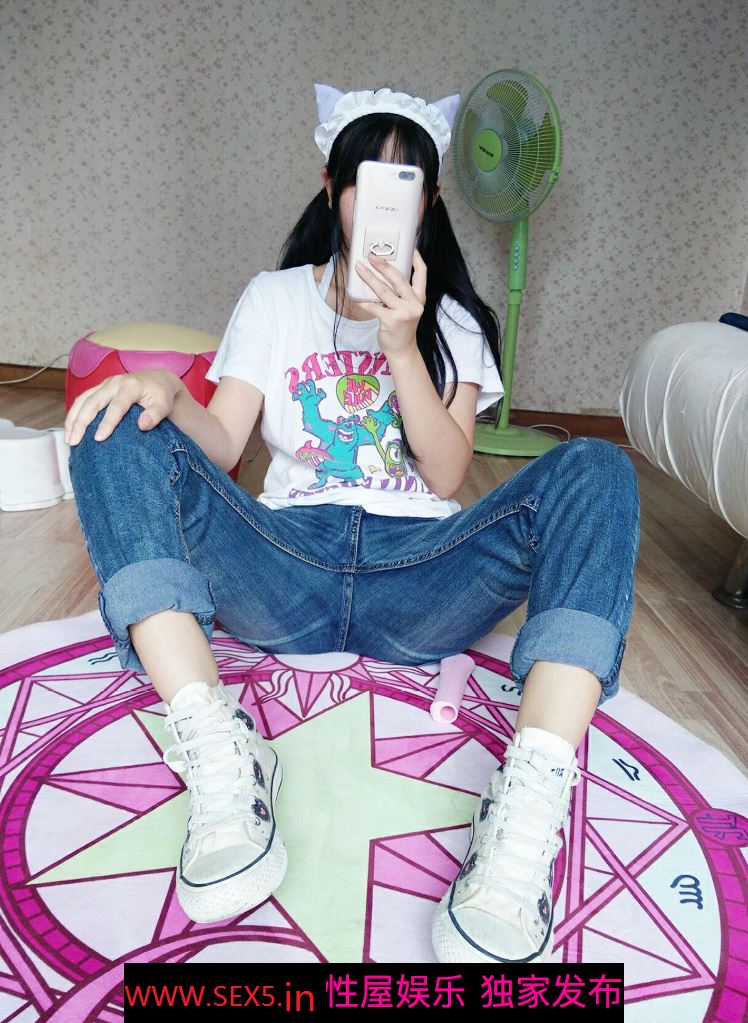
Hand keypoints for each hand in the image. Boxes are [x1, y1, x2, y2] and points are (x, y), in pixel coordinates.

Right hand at [64, 370, 182, 445]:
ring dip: (73, 419)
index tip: (99, 439)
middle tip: (75, 442)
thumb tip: (142, 426)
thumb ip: (155, 415)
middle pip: (93, 402)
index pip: (116, 406)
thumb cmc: (161, 396)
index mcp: (131, 386)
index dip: (107, 422)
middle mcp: (114, 383)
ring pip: (83, 400)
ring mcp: (104, 384)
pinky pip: (82, 400)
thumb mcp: (164, 405)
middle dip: (81, 422)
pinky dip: (73, 414)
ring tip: (69, 439)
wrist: (157, 380)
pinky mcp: (99, 388)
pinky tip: (70, 430)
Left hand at [354, 248, 426, 357]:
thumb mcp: (407, 309)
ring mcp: (404, 313)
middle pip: (399, 279)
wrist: (402, 350)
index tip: (411, 247)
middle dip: (384, 266)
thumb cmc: (402, 327)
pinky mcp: (392, 321)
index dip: (417, 259)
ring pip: (384, 291)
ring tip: (359, 268)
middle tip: (372, 256)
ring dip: (369, 278)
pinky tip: (354, 296)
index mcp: (420, 298)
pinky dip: (363, 302)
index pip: (422, 274)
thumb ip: (401, 294)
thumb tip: (382, 276)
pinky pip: (374, 307)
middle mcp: (414, 304)